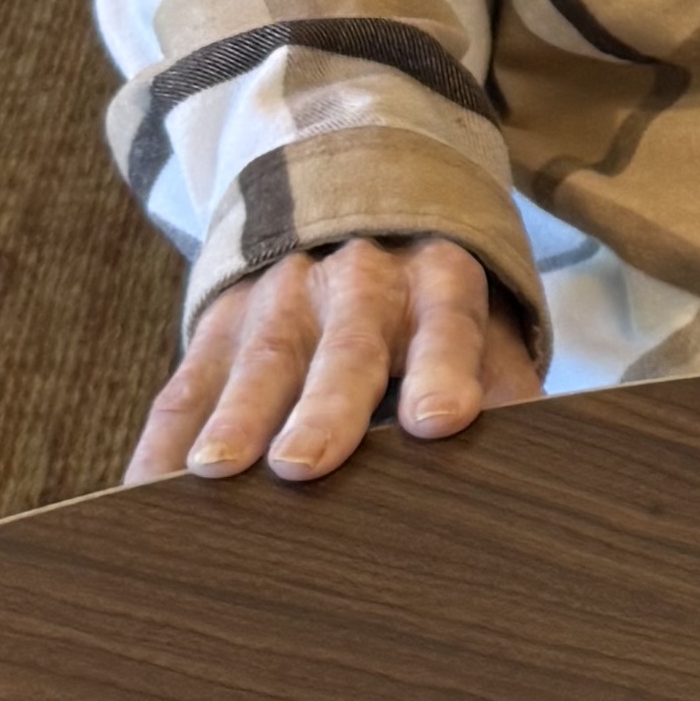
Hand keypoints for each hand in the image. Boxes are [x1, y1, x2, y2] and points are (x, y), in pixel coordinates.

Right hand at [126, 236, 541, 488]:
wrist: (344, 207)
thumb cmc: (428, 304)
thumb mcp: (480, 321)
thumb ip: (505, 381)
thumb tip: (554, 461)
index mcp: (438, 280)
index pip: (448, 319)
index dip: (446, 368)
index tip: (444, 422)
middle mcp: (359, 282)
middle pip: (345, 344)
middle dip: (326, 404)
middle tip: (305, 464)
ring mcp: (280, 298)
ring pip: (259, 357)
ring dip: (236, 417)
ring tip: (215, 472)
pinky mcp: (218, 324)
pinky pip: (186, 382)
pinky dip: (164, 438)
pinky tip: (145, 493)